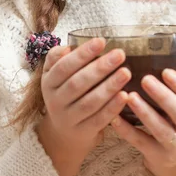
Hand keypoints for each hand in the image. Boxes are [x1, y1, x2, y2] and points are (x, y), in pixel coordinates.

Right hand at [37, 39, 130, 158]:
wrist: (63, 134)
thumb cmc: (64, 94)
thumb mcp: (54, 76)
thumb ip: (57, 58)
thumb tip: (67, 47)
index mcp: (49, 83)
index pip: (64, 66)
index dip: (82, 54)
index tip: (101, 41)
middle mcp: (55, 101)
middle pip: (78, 83)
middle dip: (100, 67)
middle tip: (120, 54)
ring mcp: (68, 119)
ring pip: (89, 102)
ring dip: (109, 86)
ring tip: (126, 72)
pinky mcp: (83, 132)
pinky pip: (99, 120)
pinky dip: (112, 108)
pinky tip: (125, 95)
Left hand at [110, 68, 175, 175]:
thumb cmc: (175, 120)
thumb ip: (173, 89)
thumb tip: (152, 56)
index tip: (166, 71)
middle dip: (163, 96)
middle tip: (145, 79)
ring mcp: (175, 146)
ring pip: (161, 129)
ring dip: (145, 112)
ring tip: (129, 96)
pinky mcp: (157, 157)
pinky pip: (141, 142)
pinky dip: (127, 130)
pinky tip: (114, 118)